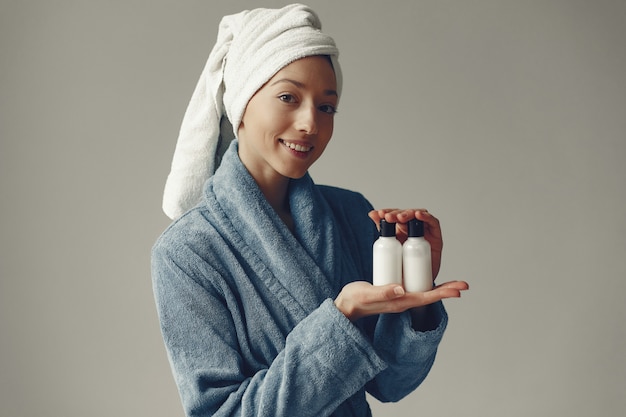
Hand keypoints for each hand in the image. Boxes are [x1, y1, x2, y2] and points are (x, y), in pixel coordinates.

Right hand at [334, 280, 468, 321]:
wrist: (346, 305)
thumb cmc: (355, 300)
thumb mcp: (368, 294)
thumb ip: (383, 292)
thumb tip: (401, 288)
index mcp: (400, 302)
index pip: (426, 297)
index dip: (443, 293)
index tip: (458, 290)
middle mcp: (403, 300)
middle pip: (430, 295)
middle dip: (447, 290)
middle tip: (464, 284)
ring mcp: (399, 297)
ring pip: (424, 291)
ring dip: (439, 287)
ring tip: (453, 282)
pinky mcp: (395, 292)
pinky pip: (414, 286)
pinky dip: (424, 281)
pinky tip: (427, 275)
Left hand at [368, 208, 442, 278]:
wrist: (416, 287)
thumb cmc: (402, 270)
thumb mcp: (389, 250)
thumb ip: (382, 232)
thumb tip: (371, 213)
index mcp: (398, 231)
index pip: (393, 216)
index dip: (386, 213)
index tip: (376, 214)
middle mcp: (412, 229)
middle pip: (405, 215)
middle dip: (396, 213)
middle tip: (387, 217)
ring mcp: (424, 231)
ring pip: (418, 215)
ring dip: (409, 213)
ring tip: (399, 217)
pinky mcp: (436, 236)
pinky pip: (432, 223)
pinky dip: (426, 216)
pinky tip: (418, 215)